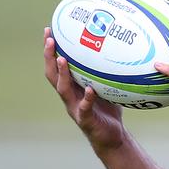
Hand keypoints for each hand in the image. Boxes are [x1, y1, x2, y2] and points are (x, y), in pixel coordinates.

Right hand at [43, 27, 124, 152]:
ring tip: (63, 60)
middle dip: (49, 57)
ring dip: (62, 75)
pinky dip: (86, 99)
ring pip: (63, 90)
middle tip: (50, 39)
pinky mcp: (86, 120)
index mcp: (73, 88)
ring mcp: (75, 109)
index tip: (50, 31)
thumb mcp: (107, 88)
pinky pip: (84, 108)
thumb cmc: (109, 111)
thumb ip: (106, 73)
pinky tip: (89, 89)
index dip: (51, 50)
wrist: (112, 138)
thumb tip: (118, 50)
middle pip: (53, 75)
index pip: (57, 67)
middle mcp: (70, 97)